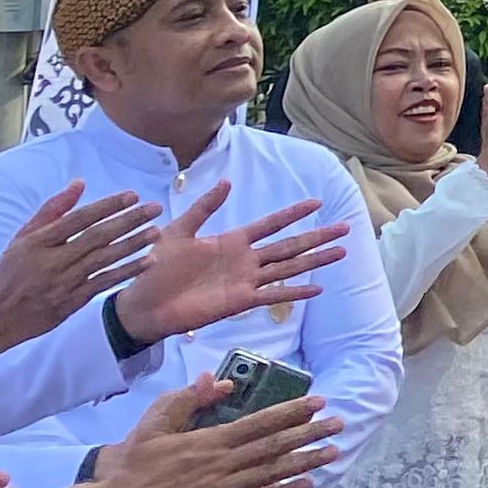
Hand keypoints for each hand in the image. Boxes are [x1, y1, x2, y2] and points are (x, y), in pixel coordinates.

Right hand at [0, 184, 150, 351]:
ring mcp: (64, 282)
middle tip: (154, 208)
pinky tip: (147, 262)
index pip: (79, 219)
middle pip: (97, 237)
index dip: (107, 206)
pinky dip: (126, 272)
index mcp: (39, 242)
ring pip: (104, 259)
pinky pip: (104, 284)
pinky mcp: (72, 302)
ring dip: (133, 244)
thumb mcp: (23, 238)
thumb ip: (52, 210)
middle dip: (129, 220)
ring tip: (156, 231)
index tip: (132, 195)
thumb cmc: (12, 272)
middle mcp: (53, 261)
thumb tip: (79, 184)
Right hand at [53, 381, 335, 487]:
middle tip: (338, 423)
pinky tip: (305, 483)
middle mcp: (222, 465)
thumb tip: (215, 379)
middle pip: (274, 446)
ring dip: (305, 461)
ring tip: (332, 450)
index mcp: (209, 441)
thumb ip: (185, 400)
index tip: (318, 402)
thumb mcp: (154, 425)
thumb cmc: (133, 467)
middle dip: (310, 433)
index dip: (292, 411)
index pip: (260, 422)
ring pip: (273, 473)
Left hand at [110, 184, 348, 352]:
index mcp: (231, 241)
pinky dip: (295, 292)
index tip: (316, 202)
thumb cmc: (155, 269)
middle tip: (344, 228)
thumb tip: (226, 182)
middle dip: (316, 236)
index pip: (270, 224)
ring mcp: (245, 281)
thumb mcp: (176, 232)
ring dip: (314, 261)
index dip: (292, 214)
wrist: (143, 306)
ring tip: (340, 252)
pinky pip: (273, 295)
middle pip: (289, 245)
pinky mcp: (240, 302)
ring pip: (288, 268)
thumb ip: (203, 209)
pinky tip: (317, 289)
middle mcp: (245, 260)